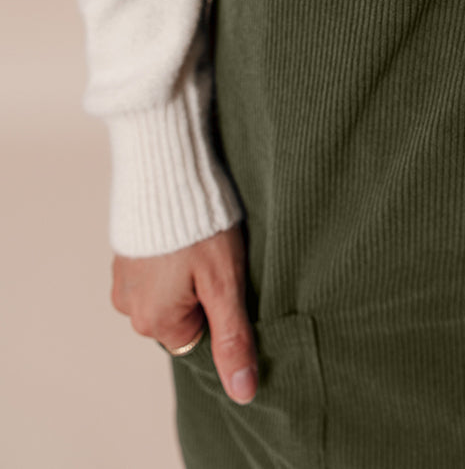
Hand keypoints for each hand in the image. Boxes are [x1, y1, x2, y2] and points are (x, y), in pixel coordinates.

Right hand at [111, 221, 257, 403]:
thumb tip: (243, 393)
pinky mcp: (124, 254)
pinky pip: (154, 271)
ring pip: (168, 293)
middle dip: (201, 291)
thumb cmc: (200, 225)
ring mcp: (123, 279)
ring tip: (197, 241)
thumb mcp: (225, 284)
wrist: (165, 169)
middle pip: (181, 316)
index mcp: (154, 322)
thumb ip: (233, 339)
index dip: (219, 308)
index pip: (199, 337)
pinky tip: (183, 233)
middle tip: (214, 257)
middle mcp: (130, 308)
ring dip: (185, 273)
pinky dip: (170, 257)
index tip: (225, 278)